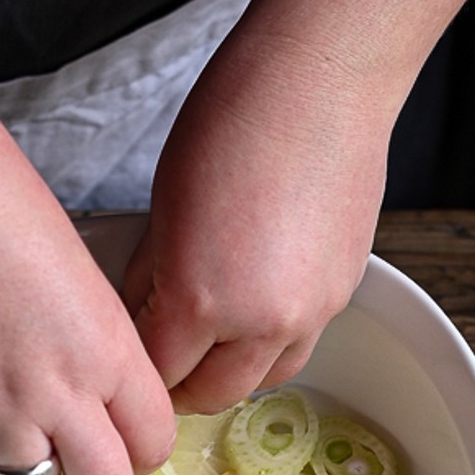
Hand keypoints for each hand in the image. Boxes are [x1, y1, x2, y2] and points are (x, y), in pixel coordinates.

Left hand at [123, 0, 467, 414]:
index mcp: (202, 302)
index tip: (130, 365)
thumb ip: (150, 276)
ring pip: (265, 376)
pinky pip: (302, 340)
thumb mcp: (162, 207)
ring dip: (233, 373)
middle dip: (182, 387)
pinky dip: (273, 341)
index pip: (158, 372)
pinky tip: (254, 310)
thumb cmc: (238, 120)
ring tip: (209, 349)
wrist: (319, 81)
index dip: (138, 372)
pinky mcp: (344, 291)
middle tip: (163, 368)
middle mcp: (263, 321)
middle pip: (214, 392)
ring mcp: (312, 311)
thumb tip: (141, 311)